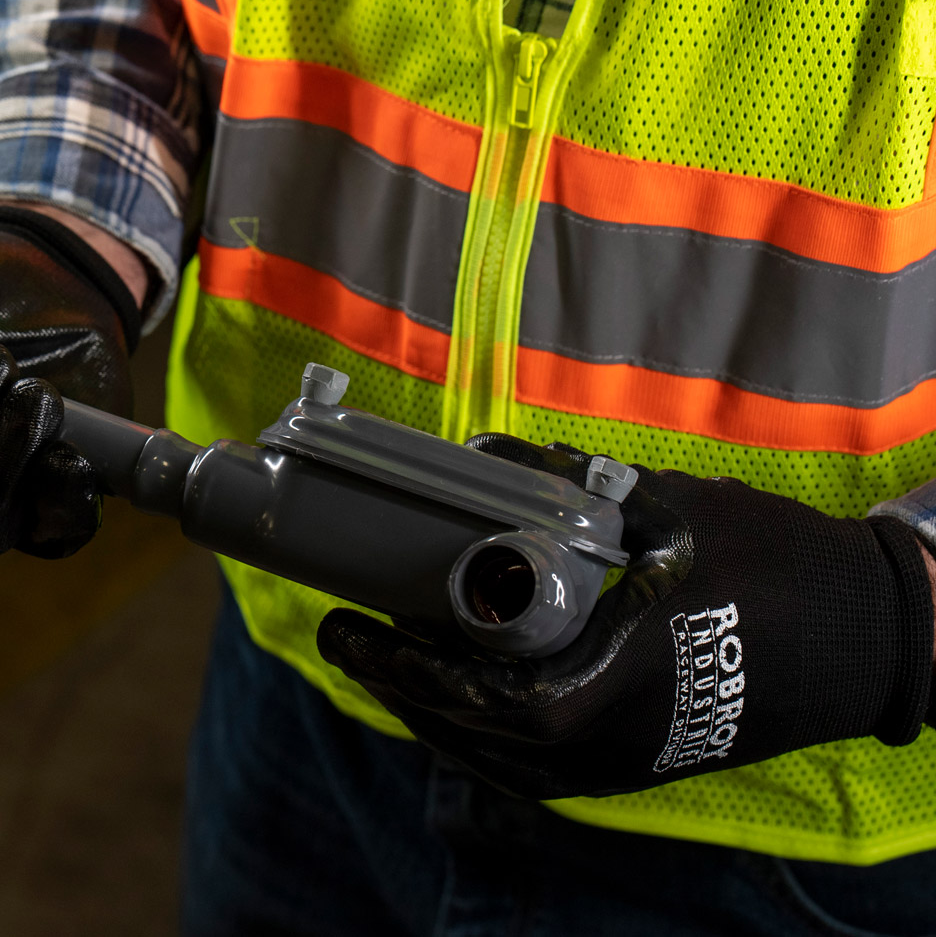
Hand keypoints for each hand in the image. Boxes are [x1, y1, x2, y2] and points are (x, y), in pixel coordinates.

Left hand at [316, 436, 935, 797]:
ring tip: (392, 664)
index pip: (486, 700)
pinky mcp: (643, 768)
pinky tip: (462, 698)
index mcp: (621, 680)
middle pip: (476, 738)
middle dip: (401, 690)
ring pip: (501, 763)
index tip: (351, 633)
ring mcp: (632, 765)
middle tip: (354, 640)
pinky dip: (483, 737)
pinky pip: (538, 772)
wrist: (872, 633)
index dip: (406, 673)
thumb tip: (482, 452)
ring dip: (436, 717)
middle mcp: (618, 742)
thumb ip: (573, 482)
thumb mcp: (671, 511)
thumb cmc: (774, 564)